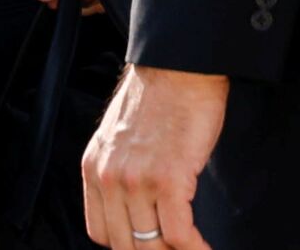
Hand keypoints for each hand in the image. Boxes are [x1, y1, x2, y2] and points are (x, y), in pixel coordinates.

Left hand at [82, 64, 228, 249]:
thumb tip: (135, 209)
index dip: (126, 246)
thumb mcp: (119, 137)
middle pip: (125, 245)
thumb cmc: (158, 98)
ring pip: (152, 245)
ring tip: (195, 249)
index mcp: (94, 168)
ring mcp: (136, 180)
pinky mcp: (168, 179)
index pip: (99, 233)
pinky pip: (179, 234)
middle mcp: (109, 177)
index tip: (148, 245)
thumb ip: (118, 172)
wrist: (178, 68)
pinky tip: (205, 247)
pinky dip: (195, 248)